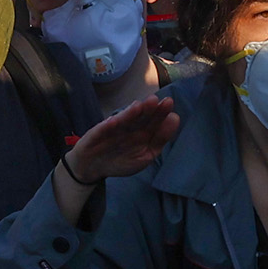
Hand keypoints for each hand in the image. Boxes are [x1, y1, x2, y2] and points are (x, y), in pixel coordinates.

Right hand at [63, 92, 181, 185]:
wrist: (92, 166)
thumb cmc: (121, 159)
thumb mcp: (145, 155)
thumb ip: (160, 139)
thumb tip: (175, 118)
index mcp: (143, 131)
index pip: (155, 122)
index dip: (162, 115)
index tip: (170, 110)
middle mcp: (129, 127)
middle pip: (141, 118)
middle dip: (150, 110)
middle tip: (160, 101)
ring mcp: (113, 129)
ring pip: (123, 120)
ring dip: (131, 113)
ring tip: (141, 106)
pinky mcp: (97, 134)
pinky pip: (103, 130)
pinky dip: (108, 125)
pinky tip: (114, 121)